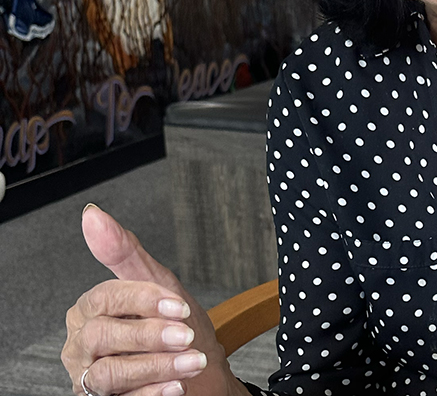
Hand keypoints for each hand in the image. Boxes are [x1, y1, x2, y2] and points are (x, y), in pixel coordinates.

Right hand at [61, 205, 245, 395]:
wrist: (198, 372)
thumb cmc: (175, 324)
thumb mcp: (159, 284)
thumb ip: (125, 252)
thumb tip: (93, 215)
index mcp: (90, 310)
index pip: (105, 297)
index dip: (142, 301)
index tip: (179, 306)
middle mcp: (82, 345)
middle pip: (102, 337)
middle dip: (149, 336)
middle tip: (187, 336)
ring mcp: (89, 378)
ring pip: (109, 374)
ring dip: (157, 366)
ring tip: (192, 362)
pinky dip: (152, 392)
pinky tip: (177, 386)